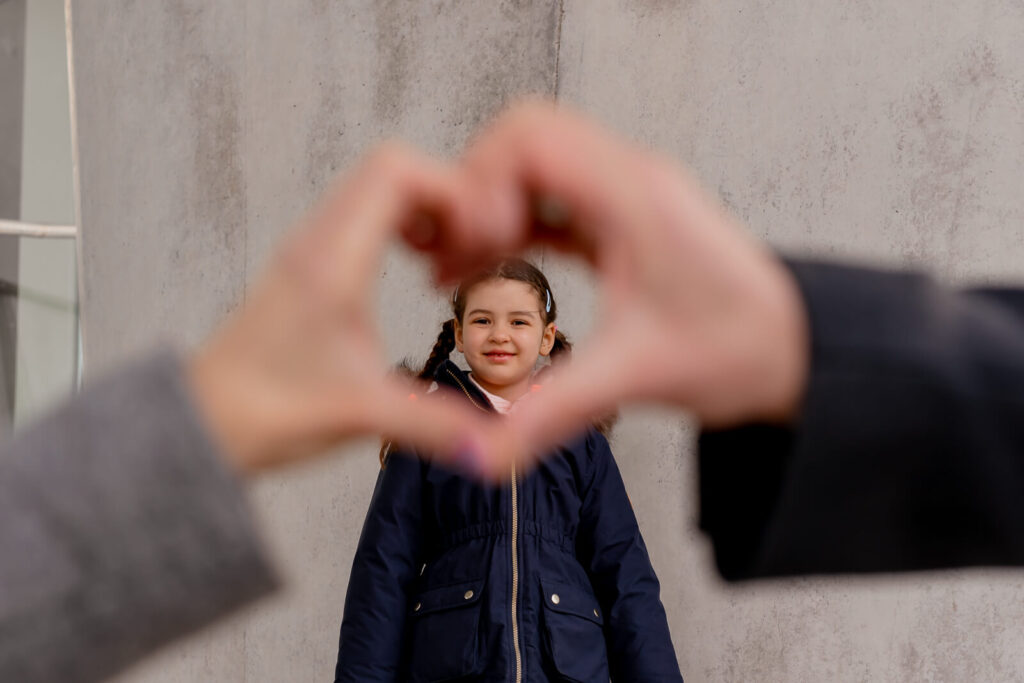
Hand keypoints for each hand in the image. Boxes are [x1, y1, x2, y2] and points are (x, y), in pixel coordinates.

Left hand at [189, 144, 487, 473]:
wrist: (200, 424)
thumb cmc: (262, 412)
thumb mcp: (363, 416)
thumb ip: (437, 425)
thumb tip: (498, 446)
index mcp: (331, 262)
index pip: (397, 170)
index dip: (452, 190)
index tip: (478, 236)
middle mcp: (317, 241)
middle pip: (393, 167)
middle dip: (447, 198)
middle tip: (471, 249)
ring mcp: (309, 248)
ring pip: (376, 187)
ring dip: (423, 210)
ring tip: (448, 261)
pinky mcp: (308, 265)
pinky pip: (362, 213)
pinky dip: (400, 225)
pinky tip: (416, 271)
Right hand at [414, 102, 809, 457]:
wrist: (795, 350)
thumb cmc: (738, 351)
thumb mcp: (633, 379)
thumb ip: (550, 413)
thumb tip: (480, 454)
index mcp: (633, 197)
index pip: (530, 139)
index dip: (480, 183)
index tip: (471, 244)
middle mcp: (629, 179)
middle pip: (524, 136)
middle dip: (475, 189)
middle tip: (456, 253)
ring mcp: (627, 194)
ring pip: (537, 161)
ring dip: (493, 203)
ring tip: (462, 264)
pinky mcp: (625, 217)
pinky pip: (556, 195)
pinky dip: (517, 220)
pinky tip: (495, 265)